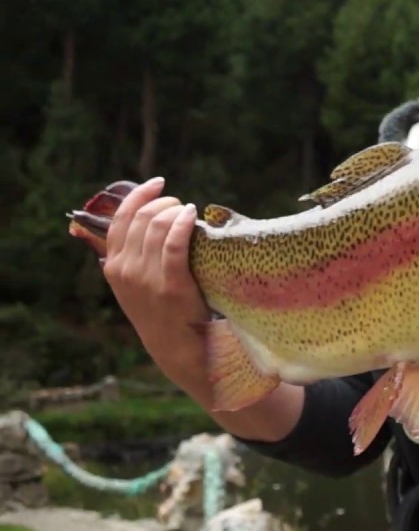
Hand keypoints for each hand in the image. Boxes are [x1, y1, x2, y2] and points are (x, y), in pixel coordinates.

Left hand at [100, 177, 305, 442]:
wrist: (178, 353)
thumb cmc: (216, 331)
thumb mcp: (241, 322)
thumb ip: (259, 304)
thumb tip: (318, 302)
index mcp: (173, 295)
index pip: (170, 246)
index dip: (182, 223)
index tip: (198, 212)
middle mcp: (143, 284)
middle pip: (152, 226)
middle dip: (170, 210)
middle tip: (190, 211)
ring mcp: (125, 276)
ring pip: (134, 222)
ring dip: (154, 205)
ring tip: (175, 204)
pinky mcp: (116, 269)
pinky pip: (117, 227)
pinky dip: (132, 202)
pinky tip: (153, 187)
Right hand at [101, 177, 207, 371]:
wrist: (175, 347)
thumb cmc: (162, 309)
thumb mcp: (136, 283)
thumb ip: (135, 255)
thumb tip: (148, 220)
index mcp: (113, 265)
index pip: (121, 218)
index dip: (139, 195)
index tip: (158, 184)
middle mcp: (124, 269)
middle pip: (143, 218)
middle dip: (164, 203)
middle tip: (180, 204)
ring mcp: (146, 278)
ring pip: (158, 226)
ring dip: (176, 210)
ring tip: (189, 211)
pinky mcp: (171, 285)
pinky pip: (175, 244)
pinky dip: (184, 223)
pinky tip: (193, 215)